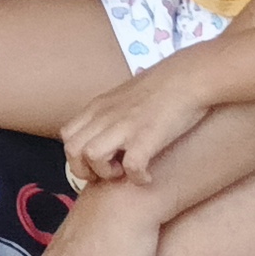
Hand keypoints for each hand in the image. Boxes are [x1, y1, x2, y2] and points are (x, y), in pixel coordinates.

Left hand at [59, 55, 211, 188]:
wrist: (188, 77)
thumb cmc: (161, 88)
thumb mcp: (124, 98)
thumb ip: (110, 114)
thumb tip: (107, 134)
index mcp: (98, 107)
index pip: (66, 136)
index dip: (76, 157)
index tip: (96, 165)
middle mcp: (105, 116)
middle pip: (72, 150)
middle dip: (85, 171)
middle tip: (109, 174)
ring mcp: (125, 126)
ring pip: (92, 157)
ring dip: (107, 173)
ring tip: (125, 173)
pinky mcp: (147, 136)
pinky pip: (131, 167)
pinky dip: (137, 178)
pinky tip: (148, 177)